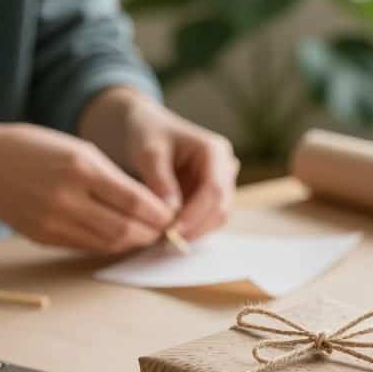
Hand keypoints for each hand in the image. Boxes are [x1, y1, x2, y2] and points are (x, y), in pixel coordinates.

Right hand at [0, 122, 173, 253]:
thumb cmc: (32, 148)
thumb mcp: (77, 148)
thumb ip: (112, 177)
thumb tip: (149, 205)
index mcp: (81, 167)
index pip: (135, 201)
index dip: (160, 214)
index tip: (173, 215)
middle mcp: (68, 197)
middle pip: (125, 229)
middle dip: (151, 234)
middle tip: (165, 231)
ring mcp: (53, 221)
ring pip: (108, 243)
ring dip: (132, 243)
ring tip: (146, 236)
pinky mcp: (43, 237)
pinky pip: (86, 247)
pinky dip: (108, 245)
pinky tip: (118, 238)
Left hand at [79, 88, 239, 239]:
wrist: (147, 130)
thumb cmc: (148, 134)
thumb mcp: (149, 153)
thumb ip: (160, 181)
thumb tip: (171, 213)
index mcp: (215, 151)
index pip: (215, 190)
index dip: (196, 214)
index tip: (172, 230)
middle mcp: (225, 168)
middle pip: (221, 208)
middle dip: (196, 227)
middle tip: (167, 242)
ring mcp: (221, 184)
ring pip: (217, 219)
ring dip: (194, 232)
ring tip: (165, 239)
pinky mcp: (210, 198)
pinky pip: (207, 221)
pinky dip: (190, 230)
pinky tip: (168, 234)